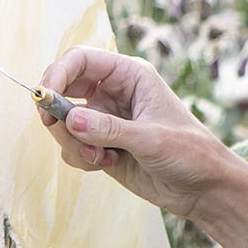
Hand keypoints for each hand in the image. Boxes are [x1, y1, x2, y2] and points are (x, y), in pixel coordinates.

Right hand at [41, 45, 223, 219]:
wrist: (203, 188)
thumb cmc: (190, 153)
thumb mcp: (150, 139)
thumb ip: (108, 129)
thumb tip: (69, 120)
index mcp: (130, 75)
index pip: (80, 59)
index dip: (57, 73)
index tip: (44, 97)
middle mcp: (113, 92)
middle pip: (64, 88)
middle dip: (56, 111)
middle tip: (53, 127)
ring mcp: (105, 119)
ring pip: (64, 122)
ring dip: (73, 141)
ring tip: (101, 156)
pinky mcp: (101, 144)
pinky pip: (72, 146)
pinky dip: (80, 157)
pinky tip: (106, 164)